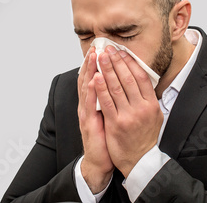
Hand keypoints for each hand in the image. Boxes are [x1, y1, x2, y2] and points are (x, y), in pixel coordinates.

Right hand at [77, 47, 113, 192]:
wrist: (100, 160)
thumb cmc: (107, 137)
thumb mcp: (109, 114)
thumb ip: (111, 99)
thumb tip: (120, 84)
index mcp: (93, 102)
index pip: (93, 78)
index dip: (95, 63)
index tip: (100, 48)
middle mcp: (87, 105)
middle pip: (88, 78)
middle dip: (92, 61)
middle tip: (96, 46)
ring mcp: (86, 114)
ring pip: (87, 88)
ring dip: (90, 71)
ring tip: (94, 56)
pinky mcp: (88, 124)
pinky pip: (90, 105)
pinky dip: (92, 92)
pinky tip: (94, 80)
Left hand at [94, 46, 163, 177]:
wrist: (140, 160)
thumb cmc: (146, 137)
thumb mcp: (156, 116)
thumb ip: (149, 98)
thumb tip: (142, 79)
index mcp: (152, 104)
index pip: (141, 77)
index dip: (130, 62)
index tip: (122, 52)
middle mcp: (141, 108)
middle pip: (127, 78)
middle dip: (116, 61)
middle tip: (108, 49)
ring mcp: (128, 115)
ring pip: (116, 87)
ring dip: (106, 70)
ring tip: (100, 57)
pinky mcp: (116, 124)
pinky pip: (106, 102)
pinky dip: (100, 88)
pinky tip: (95, 77)